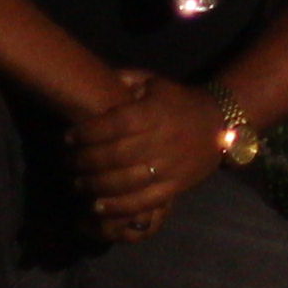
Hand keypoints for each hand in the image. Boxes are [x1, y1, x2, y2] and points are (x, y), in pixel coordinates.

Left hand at [65, 71, 226, 243]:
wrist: (220, 123)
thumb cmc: (179, 101)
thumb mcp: (155, 82)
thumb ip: (125, 80)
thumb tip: (93, 80)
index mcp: (153, 113)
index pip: (113, 124)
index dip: (86, 132)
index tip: (67, 137)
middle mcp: (161, 140)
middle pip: (114, 155)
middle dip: (84, 161)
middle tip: (67, 162)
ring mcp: (169, 166)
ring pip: (125, 181)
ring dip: (95, 185)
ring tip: (77, 183)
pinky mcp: (175, 186)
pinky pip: (143, 201)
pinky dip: (117, 207)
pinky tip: (97, 205)